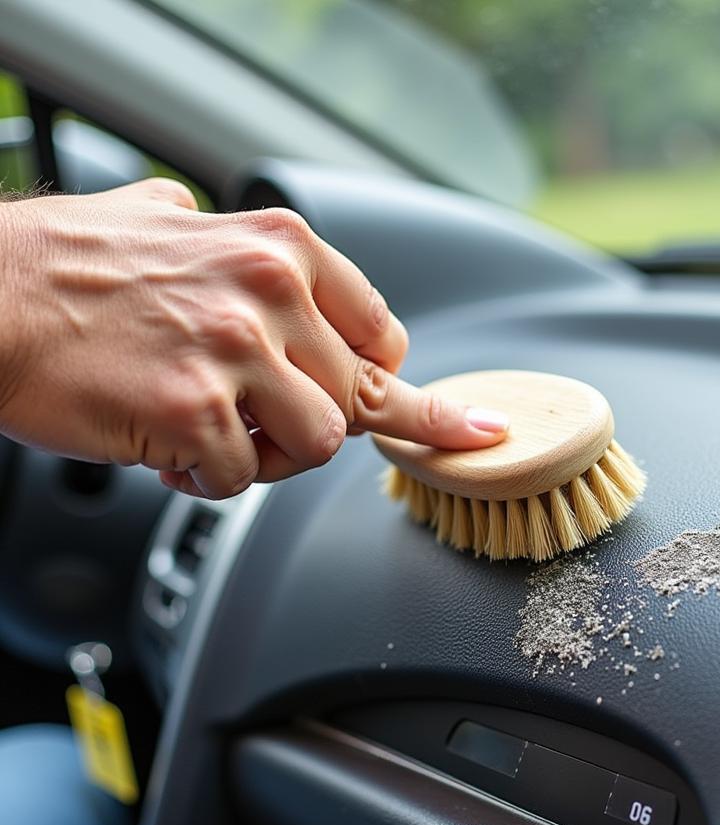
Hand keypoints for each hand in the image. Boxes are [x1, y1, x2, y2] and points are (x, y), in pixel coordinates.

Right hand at [0, 178, 508, 497]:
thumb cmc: (70, 267)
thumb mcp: (178, 226)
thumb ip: (246, 253)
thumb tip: (297, 280)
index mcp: (281, 248)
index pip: (383, 334)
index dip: (388, 381)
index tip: (426, 411)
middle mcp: (269, 292)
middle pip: (353, 402)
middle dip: (306, 424)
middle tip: (249, 418)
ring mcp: (234, 352)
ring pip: (318, 445)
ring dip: (269, 457)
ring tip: (211, 435)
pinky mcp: (193, 410)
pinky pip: (241, 478)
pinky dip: (205, 478)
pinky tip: (166, 448)